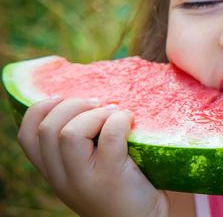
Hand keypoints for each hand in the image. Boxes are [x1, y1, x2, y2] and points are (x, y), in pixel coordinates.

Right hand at [17, 96, 168, 216]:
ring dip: (96, 113)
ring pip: (70, 132)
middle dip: (73, 104)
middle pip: (47, 128)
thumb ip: (78, 147)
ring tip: (115, 113)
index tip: (62, 97)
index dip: (39, 109)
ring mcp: (85, 179)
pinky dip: (120, 120)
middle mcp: (62, 178)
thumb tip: (90, 99)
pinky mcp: (111, 177)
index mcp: (53, 172)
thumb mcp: (87, 170)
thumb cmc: (120, 189)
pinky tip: (130, 121)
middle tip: (99, 104)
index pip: (27, 136)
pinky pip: (109, 136)